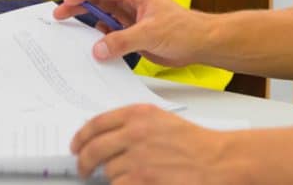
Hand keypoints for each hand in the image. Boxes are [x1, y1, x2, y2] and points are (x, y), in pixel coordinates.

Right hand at [52, 0, 209, 66]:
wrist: (200, 45)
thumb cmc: (183, 30)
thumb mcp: (150, 34)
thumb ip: (123, 40)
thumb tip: (98, 49)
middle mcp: (130, 4)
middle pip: (98, 0)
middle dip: (78, 5)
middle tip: (59, 14)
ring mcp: (130, 20)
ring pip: (102, 17)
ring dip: (88, 23)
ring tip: (70, 31)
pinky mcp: (132, 35)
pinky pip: (110, 34)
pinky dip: (100, 39)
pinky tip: (95, 47)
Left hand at [72, 104, 236, 182]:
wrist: (217, 161)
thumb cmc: (194, 143)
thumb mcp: (161, 120)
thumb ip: (133, 124)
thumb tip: (106, 136)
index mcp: (138, 114)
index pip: (96, 123)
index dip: (81, 136)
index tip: (76, 145)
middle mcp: (134, 132)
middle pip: (93, 148)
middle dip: (83, 161)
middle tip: (82, 168)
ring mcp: (138, 157)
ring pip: (106, 171)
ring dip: (109, 178)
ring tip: (122, 178)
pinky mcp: (142, 179)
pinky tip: (128, 183)